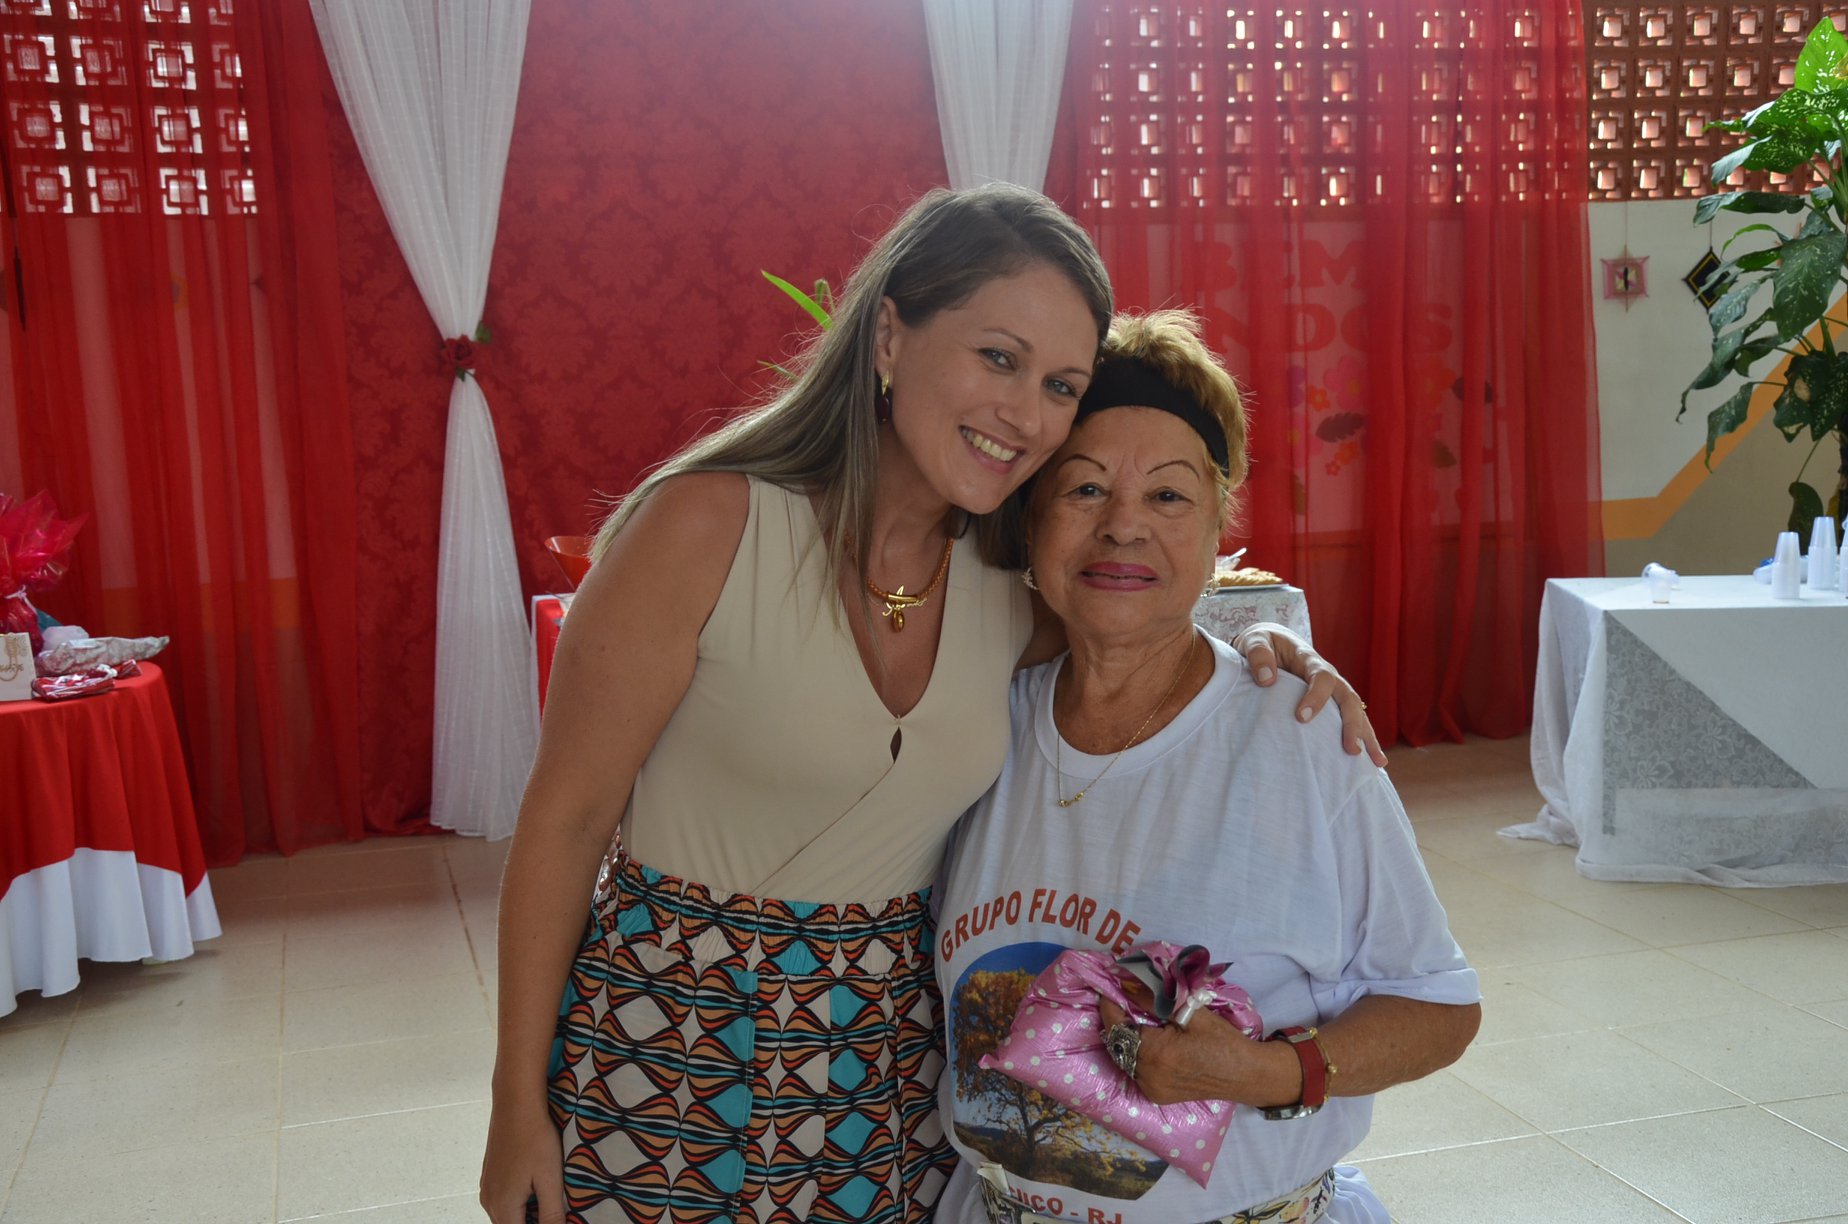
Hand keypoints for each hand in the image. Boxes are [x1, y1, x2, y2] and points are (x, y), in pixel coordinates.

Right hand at [480, 1100, 564, 1223]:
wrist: (515, 1104)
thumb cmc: (536, 1139)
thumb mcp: (550, 1179)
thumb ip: (552, 1213)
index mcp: (503, 1208)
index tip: (557, 1217)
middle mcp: (489, 1202)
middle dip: (535, 1221)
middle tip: (558, 1210)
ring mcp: (487, 1188)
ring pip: (508, 1215)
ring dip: (528, 1213)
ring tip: (551, 1199)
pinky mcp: (489, 1175)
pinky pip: (504, 1200)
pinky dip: (521, 1202)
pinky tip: (538, 1186)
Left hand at [1098, 998, 1295, 1108]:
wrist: (1245, 1075)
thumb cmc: (1222, 1041)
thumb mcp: (1191, 1012)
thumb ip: (1156, 999)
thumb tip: (1130, 984)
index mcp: (1156, 1054)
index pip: (1118, 1027)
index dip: (1110, 1006)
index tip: (1110, 988)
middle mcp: (1148, 1075)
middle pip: (1117, 1043)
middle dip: (1117, 1020)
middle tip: (1122, 999)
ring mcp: (1152, 1088)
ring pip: (1124, 1057)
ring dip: (1125, 1037)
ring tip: (1133, 1017)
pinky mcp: (1158, 1095)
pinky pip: (1136, 1070)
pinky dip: (1136, 1053)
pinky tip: (1147, 1039)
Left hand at [1232, 623, 1386, 765]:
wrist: (1271, 643)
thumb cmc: (1262, 644)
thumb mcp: (1254, 641)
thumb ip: (1258, 654)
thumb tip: (1267, 679)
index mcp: (1308, 659)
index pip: (1321, 677)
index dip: (1315, 697)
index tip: (1301, 718)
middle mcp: (1326, 675)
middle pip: (1347, 697)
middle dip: (1352, 723)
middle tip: (1351, 749)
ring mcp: (1332, 690)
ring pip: (1355, 711)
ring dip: (1366, 735)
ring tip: (1376, 761)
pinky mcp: (1330, 704)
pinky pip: (1350, 720)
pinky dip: (1362, 738)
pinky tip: (1371, 761)